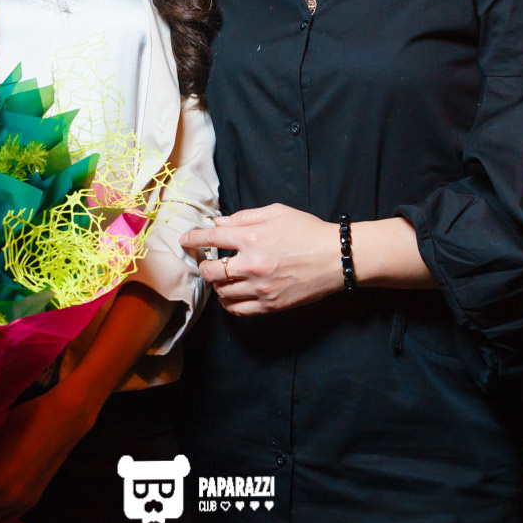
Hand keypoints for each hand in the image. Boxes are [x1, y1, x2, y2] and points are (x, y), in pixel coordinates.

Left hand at [178, 203, 340, 315]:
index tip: (185, 241)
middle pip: (211, 270)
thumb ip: (245, 217)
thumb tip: (220, 223)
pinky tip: (230, 296)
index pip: (211, 238)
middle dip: (204, 265)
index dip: (193, 239)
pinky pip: (238, 310)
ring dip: (216, 284)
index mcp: (252, 237)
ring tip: (221, 278)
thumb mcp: (277, 212)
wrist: (337, 257)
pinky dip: (228, 303)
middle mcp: (252, 264)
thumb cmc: (308, 231)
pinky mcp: (270, 305)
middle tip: (208, 262)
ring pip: (222, 292)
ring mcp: (260, 287)